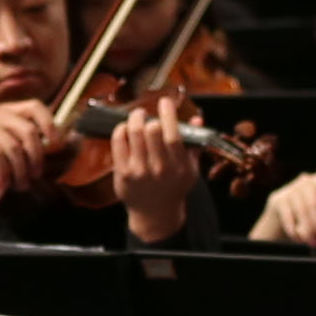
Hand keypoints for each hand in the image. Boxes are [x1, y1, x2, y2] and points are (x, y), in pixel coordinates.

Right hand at [0, 98, 61, 195]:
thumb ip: (19, 143)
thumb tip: (46, 157)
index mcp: (7, 110)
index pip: (36, 107)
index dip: (50, 124)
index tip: (56, 144)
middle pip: (30, 132)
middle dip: (37, 157)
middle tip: (35, 174)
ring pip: (15, 148)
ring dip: (21, 171)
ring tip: (21, 185)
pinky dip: (6, 174)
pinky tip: (6, 185)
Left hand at [106, 100, 195, 245]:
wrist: (155, 213)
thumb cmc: (174, 187)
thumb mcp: (191, 169)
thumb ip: (194, 144)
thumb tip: (197, 118)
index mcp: (180, 166)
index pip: (173, 135)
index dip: (168, 113)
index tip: (165, 102)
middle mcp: (160, 169)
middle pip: (152, 130)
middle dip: (149, 115)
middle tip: (148, 113)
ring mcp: (140, 171)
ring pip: (134, 133)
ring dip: (134, 118)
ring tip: (137, 116)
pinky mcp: (123, 173)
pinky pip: (119, 142)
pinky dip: (121, 129)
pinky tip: (126, 128)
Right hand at [255, 164, 315, 248]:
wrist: (283, 213)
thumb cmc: (311, 213)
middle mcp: (306, 181)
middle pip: (314, 203)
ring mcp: (291, 189)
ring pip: (302, 213)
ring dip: (309, 231)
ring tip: (313, 242)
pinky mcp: (278, 199)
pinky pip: (289, 218)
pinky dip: (295, 231)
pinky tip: (300, 239)